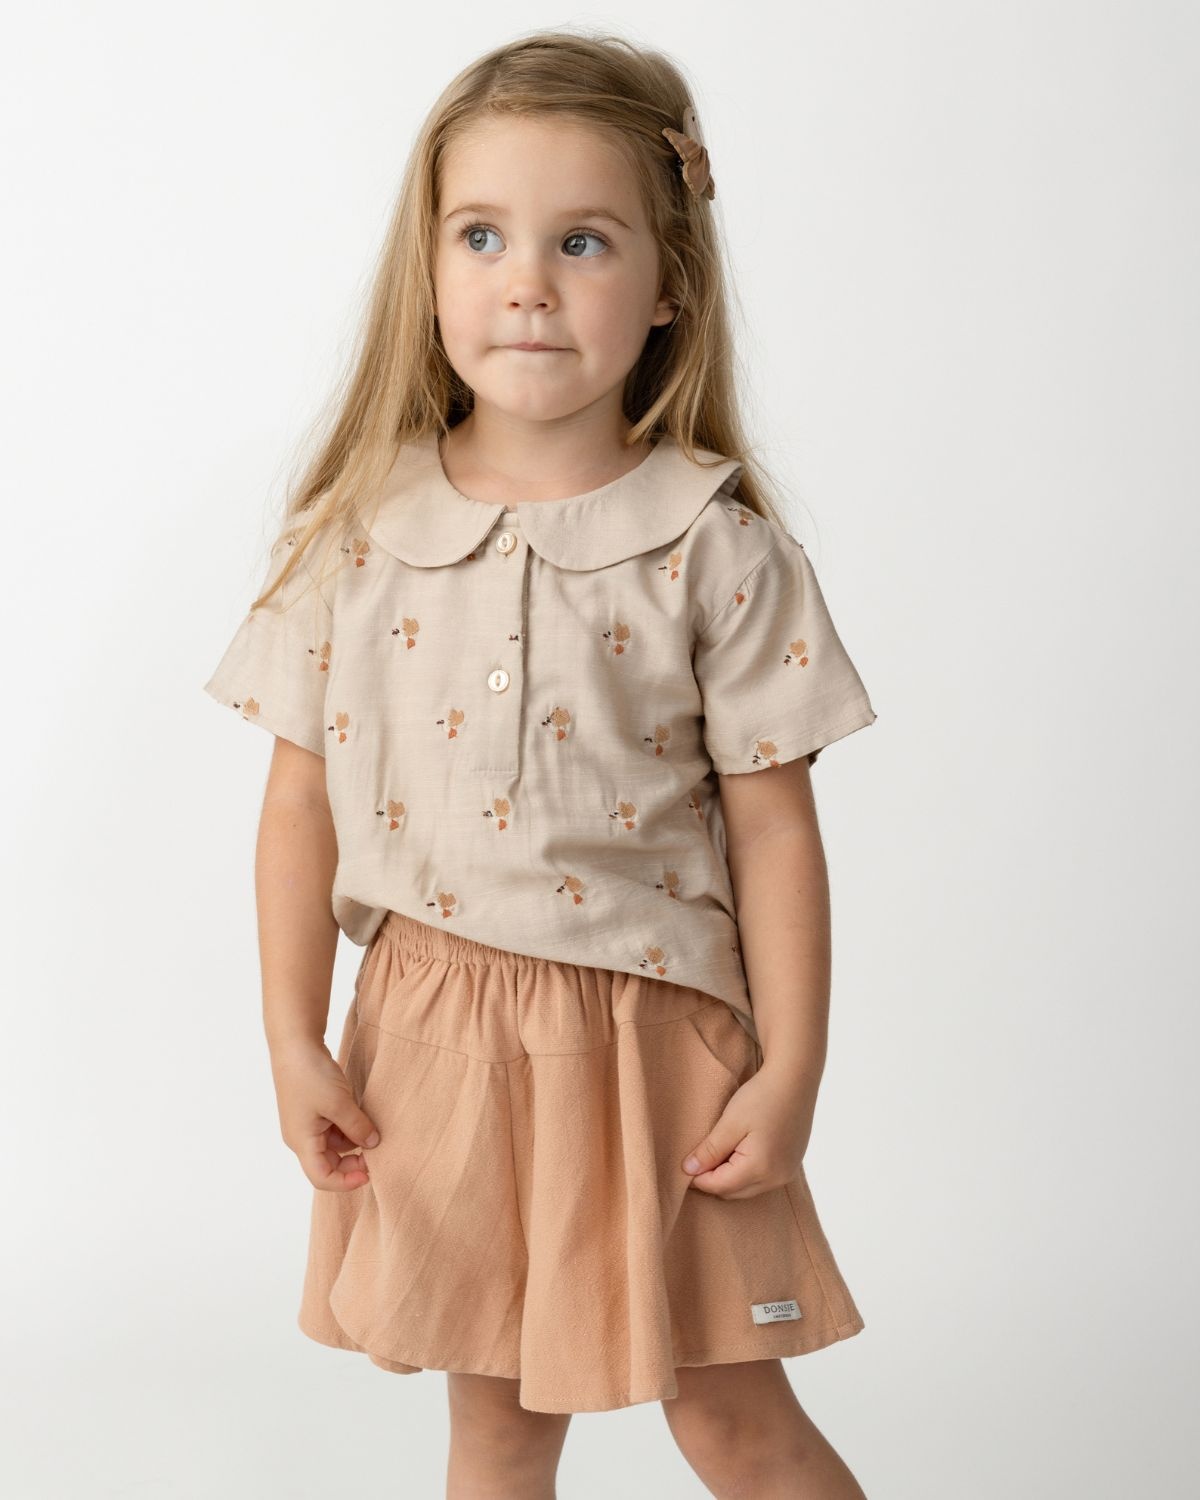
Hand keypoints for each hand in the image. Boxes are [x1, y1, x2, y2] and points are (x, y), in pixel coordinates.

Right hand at [270, 1037, 379, 1191]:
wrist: (295, 1043)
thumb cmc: (310, 1074)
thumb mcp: (340, 1102)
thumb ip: (357, 1127)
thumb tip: (373, 1144)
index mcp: (301, 1142)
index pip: (322, 1178)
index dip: (346, 1182)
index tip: (370, 1173)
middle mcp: (301, 1137)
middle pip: (327, 1164)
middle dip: (352, 1163)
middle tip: (376, 1152)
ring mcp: (306, 1124)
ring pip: (333, 1145)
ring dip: (353, 1142)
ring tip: (372, 1129)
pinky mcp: (313, 1110)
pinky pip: (333, 1129)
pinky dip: (348, 1127)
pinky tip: (362, 1116)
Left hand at [681, 1063, 816, 1199]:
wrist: (795, 1078)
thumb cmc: (762, 1096)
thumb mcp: (730, 1122)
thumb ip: (710, 1150)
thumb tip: (689, 1170)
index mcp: (760, 1168)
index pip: (720, 1186)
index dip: (698, 1179)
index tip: (684, 1165)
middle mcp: (777, 1178)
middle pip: (734, 1192)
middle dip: (713, 1180)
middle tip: (698, 1159)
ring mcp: (787, 1173)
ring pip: (748, 1188)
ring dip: (730, 1177)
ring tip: (717, 1153)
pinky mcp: (791, 1165)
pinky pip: (762, 1179)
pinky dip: (746, 1172)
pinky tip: (738, 1152)